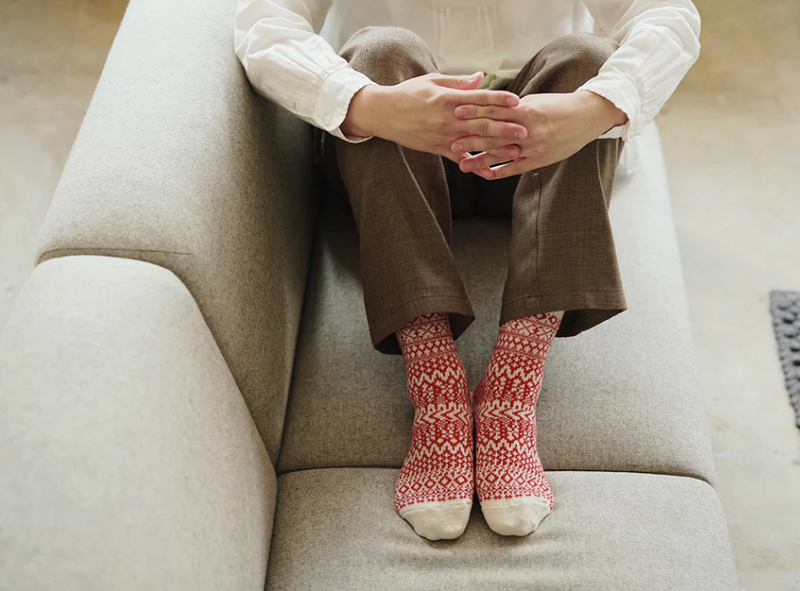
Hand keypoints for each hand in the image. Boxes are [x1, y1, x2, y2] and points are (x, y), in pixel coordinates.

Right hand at [341, 72, 527, 162]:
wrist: (385, 114)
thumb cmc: (409, 93)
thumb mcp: (434, 80)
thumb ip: (459, 82)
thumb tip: (481, 77)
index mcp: (448, 99)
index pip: (479, 99)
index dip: (499, 100)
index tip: (517, 101)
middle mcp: (449, 119)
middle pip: (481, 124)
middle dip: (505, 128)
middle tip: (525, 130)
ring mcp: (444, 136)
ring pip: (475, 144)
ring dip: (497, 149)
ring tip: (515, 151)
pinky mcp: (439, 149)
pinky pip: (460, 159)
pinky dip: (475, 165)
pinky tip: (490, 171)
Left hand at [450, 90, 627, 179]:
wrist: (586, 117)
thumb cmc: (558, 106)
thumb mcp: (535, 101)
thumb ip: (513, 107)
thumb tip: (492, 106)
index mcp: (524, 110)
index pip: (494, 110)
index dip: (474, 111)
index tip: (456, 112)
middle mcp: (526, 129)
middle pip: (493, 134)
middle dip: (471, 139)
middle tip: (451, 142)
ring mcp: (532, 146)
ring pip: (501, 154)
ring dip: (481, 160)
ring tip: (463, 164)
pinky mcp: (539, 159)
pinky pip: (515, 168)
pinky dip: (500, 172)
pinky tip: (486, 175)